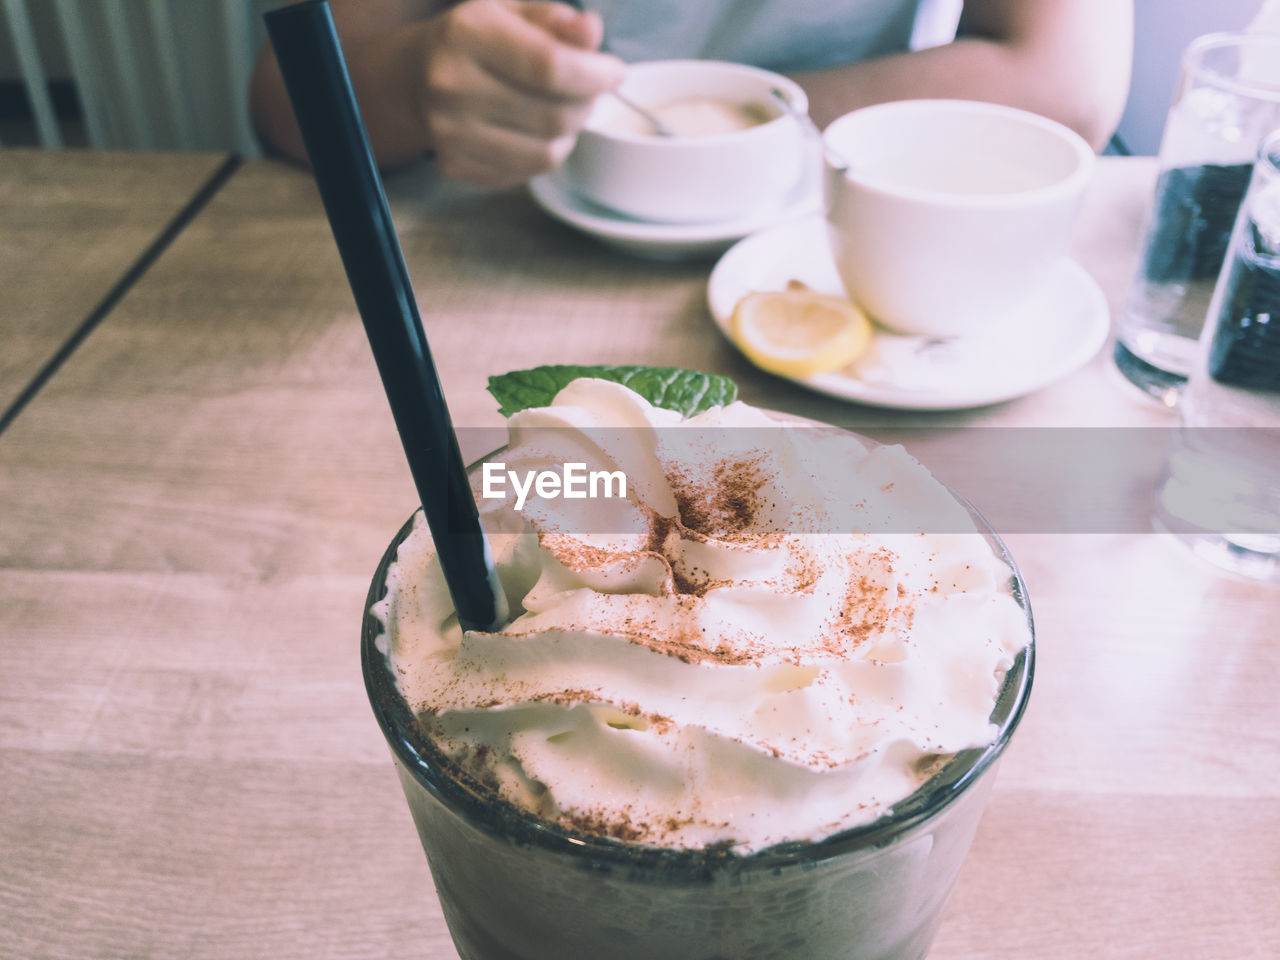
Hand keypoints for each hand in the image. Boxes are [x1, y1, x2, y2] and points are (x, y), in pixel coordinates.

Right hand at [416, 0, 623, 186]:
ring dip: (568, 133)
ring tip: (561, 109)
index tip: (615, 72)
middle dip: (586, 105)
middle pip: (554, 116)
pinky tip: (533, 130)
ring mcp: (450, 133)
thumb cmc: (476, 39)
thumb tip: (592, 33)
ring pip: (546, 153)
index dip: (595, 75)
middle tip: (587, 91)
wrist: (414, 78)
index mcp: (468, 34)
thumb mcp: (513, 11)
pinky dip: (543, 153)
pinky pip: (526, 173)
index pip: (550, 67)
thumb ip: (555, 20)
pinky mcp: (455, 166)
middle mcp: (452, 85)